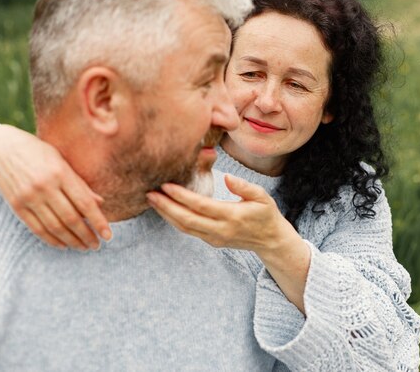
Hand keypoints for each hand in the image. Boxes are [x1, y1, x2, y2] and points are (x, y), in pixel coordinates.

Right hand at [0, 125, 110, 249]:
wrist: (1, 148)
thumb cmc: (39, 153)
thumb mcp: (63, 162)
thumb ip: (80, 184)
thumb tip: (100, 203)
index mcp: (61, 173)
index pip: (85, 203)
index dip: (98, 221)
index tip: (108, 235)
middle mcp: (45, 186)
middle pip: (71, 218)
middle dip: (87, 235)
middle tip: (96, 246)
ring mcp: (29, 197)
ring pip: (54, 227)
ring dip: (71, 241)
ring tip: (83, 247)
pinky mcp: (16, 206)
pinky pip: (37, 229)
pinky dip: (52, 240)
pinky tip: (63, 245)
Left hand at [146, 174, 310, 312]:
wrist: (270, 240)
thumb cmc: (266, 214)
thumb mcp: (262, 197)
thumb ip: (244, 187)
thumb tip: (227, 177)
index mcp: (232, 216)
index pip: (201, 206)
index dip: (181, 196)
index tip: (166, 185)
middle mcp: (220, 230)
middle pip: (186, 220)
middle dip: (166, 207)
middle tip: (150, 193)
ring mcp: (215, 238)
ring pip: (184, 228)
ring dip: (166, 214)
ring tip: (152, 200)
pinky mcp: (211, 241)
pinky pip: (189, 231)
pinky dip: (174, 220)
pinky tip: (166, 209)